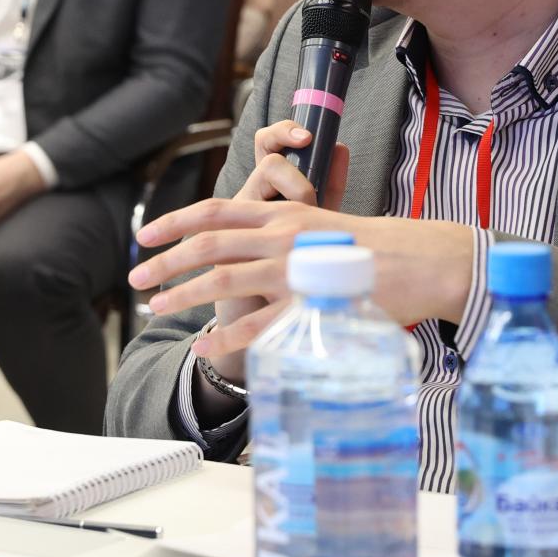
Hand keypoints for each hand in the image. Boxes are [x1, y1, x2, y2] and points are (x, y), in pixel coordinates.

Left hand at [129, 120, 470, 379]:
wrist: (422, 259)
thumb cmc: (374, 246)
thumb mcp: (323, 223)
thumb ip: (288, 227)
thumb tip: (257, 230)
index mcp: (284, 212)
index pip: (217, 209)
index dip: (176, 221)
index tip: (145, 234)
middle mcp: (283, 234)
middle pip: (208, 242)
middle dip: (165, 261)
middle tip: (135, 278)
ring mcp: (294, 267)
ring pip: (223, 277)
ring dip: (182, 294)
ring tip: (155, 308)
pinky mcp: (310, 302)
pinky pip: (259, 323)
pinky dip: (227, 337)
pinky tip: (205, 347)